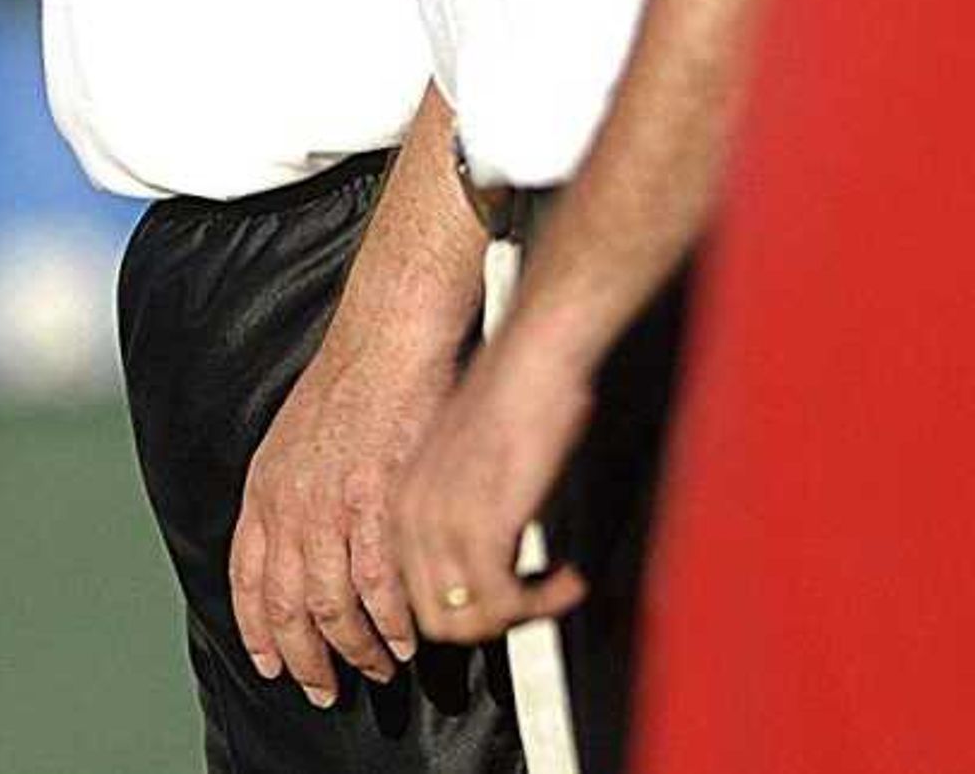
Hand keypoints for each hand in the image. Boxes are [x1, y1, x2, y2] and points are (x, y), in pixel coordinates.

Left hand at [229, 317, 460, 704]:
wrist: (391, 333)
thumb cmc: (355, 378)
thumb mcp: (293, 436)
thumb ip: (289, 491)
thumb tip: (299, 539)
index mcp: (265, 489)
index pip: (248, 580)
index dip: (258, 631)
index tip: (273, 665)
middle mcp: (288, 504)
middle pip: (288, 607)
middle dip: (308, 659)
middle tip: (329, 689)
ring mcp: (331, 505)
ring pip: (334, 606)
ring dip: (359, 648)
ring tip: (382, 665)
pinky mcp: (377, 501)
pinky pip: (379, 585)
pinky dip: (394, 621)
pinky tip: (410, 634)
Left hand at [393, 323, 590, 643]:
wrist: (536, 351)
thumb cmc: (519, 392)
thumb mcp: (470, 463)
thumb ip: (463, 514)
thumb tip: (491, 564)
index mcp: (403, 500)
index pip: (414, 594)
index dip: (470, 608)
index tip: (511, 596)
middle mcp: (412, 516)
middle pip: (437, 621)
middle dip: (495, 623)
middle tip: (540, 600)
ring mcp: (444, 523)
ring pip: (470, 622)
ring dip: (525, 616)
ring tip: (561, 587)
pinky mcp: (483, 525)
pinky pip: (506, 603)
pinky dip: (545, 603)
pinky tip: (570, 575)